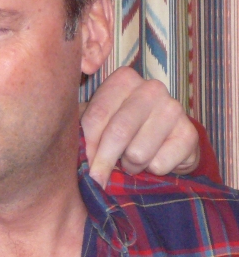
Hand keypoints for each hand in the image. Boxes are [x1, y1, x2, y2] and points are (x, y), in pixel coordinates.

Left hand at [81, 66, 198, 186]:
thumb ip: (84, 128)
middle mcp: (151, 87)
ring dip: (130, 165)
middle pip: (118, 132)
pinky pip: (159, 164)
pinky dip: (152, 170)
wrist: (167, 140)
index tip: (83, 163)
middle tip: (98, 178)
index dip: (87, 144)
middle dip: (104, 161)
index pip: (96, 115)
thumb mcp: (101, 121)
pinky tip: (153, 160)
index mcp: (124, 78)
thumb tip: (67, 148)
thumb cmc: (124, 127)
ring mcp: (173, 108)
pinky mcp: (189, 133)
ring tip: (130, 160)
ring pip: (138, 152)